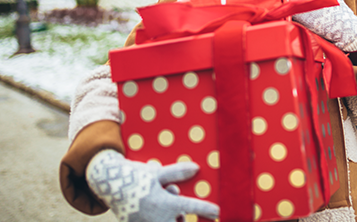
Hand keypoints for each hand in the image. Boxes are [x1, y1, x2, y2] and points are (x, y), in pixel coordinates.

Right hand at [86, 149, 218, 221]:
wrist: (109, 185)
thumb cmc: (136, 177)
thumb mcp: (157, 172)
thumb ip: (177, 173)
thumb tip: (196, 168)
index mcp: (164, 202)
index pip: (191, 207)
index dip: (207, 210)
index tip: (218, 212)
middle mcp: (157, 218)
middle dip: (182, 218)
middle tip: (179, 209)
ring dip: (173, 220)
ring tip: (168, 210)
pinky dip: (159, 220)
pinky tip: (154, 212)